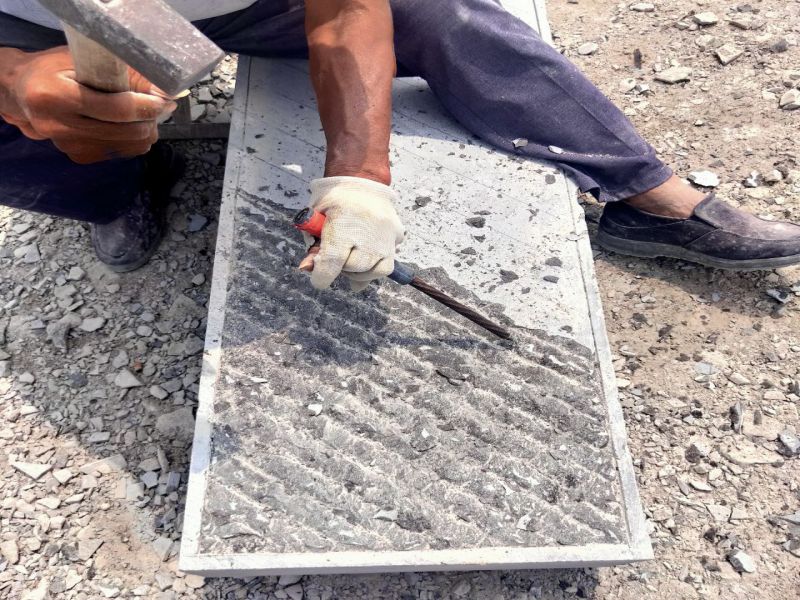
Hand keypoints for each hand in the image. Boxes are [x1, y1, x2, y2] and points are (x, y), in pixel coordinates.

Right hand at [0, 46, 175, 163]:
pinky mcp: (79, 157)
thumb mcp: (82, 61)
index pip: (116, 109)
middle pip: (126, 132)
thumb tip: (163, 89)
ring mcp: (69, 146)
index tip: (167, 99)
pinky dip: (133, 138)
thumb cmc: (54, 69)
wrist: (23, 93)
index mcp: (56, 96)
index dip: (147, 106)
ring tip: (143, 112)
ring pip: (129, 145)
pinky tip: (127, 123)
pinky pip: (122, 151)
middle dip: (151, 119)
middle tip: (160, 105)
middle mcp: (60, 126)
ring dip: (145, 130)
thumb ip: (122, 74)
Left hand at [299, 176, 404, 291]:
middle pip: (354, 269)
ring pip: (374, 271)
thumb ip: (312, 245)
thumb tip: (308, 269)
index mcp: (343, 224)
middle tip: (337, 256)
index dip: (321, 277)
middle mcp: (368, 232)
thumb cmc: (334, 199)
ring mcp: (386, 236)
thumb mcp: (315, 218)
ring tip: (352, 257)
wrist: (361, 178)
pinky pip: (388, 263)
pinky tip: (367, 255)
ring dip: (360, 270)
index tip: (318, 278)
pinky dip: (375, 265)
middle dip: (341, 268)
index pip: (332, 263)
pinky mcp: (397, 235)